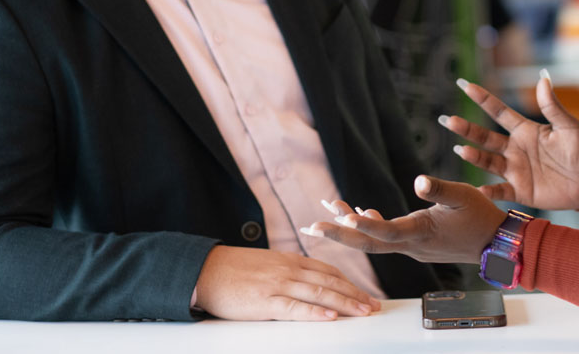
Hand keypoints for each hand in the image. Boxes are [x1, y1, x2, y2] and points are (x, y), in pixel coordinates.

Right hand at [193, 245, 379, 320]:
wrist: (204, 271)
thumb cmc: (232, 270)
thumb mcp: (266, 265)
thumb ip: (287, 272)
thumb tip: (306, 282)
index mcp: (289, 261)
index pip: (328, 271)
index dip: (349, 283)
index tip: (365, 294)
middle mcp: (289, 270)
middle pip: (330, 281)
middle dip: (355, 294)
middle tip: (374, 306)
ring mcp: (278, 285)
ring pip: (319, 293)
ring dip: (345, 303)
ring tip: (364, 312)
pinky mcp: (265, 301)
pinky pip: (295, 307)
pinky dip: (315, 312)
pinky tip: (331, 317)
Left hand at [303, 176, 504, 264]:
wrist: (496, 244)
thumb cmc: (481, 216)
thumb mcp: (463, 195)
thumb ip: (440, 189)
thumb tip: (419, 179)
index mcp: (422, 232)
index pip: (385, 232)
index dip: (363, 225)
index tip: (340, 218)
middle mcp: (412, 245)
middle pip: (369, 243)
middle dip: (338, 235)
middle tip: (310, 227)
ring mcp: (413, 247)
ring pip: (375, 240)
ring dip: (350, 227)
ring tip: (328, 209)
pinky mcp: (417, 244)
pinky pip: (387, 238)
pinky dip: (371, 225)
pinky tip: (361, 212)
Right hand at [442, 72, 578, 209]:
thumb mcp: (568, 127)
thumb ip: (552, 107)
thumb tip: (542, 78)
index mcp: (526, 130)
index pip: (499, 111)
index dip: (482, 98)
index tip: (464, 84)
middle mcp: (516, 149)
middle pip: (485, 137)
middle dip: (466, 129)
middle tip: (447, 120)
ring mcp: (516, 170)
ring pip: (488, 161)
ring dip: (474, 156)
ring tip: (461, 150)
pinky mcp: (521, 191)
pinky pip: (501, 191)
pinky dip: (489, 192)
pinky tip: (478, 189)